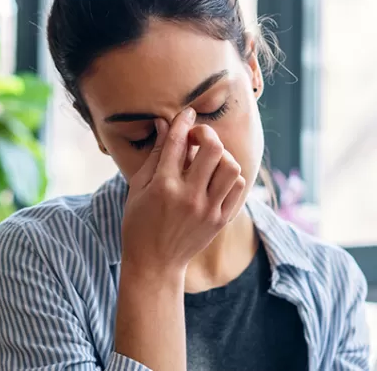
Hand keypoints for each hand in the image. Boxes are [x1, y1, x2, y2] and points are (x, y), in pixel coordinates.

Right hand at [120, 108, 246, 278]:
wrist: (155, 263)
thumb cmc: (139, 223)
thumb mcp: (138, 187)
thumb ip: (154, 154)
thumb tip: (164, 123)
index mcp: (163, 186)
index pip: (178, 141)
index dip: (183, 121)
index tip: (187, 113)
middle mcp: (188, 196)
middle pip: (212, 148)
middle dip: (206, 134)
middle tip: (197, 138)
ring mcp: (208, 209)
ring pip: (231, 166)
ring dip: (221, 156)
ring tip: (209, 160)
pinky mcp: (221, 220)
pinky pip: (238, 187)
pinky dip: (230, 176)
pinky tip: (216, 177)